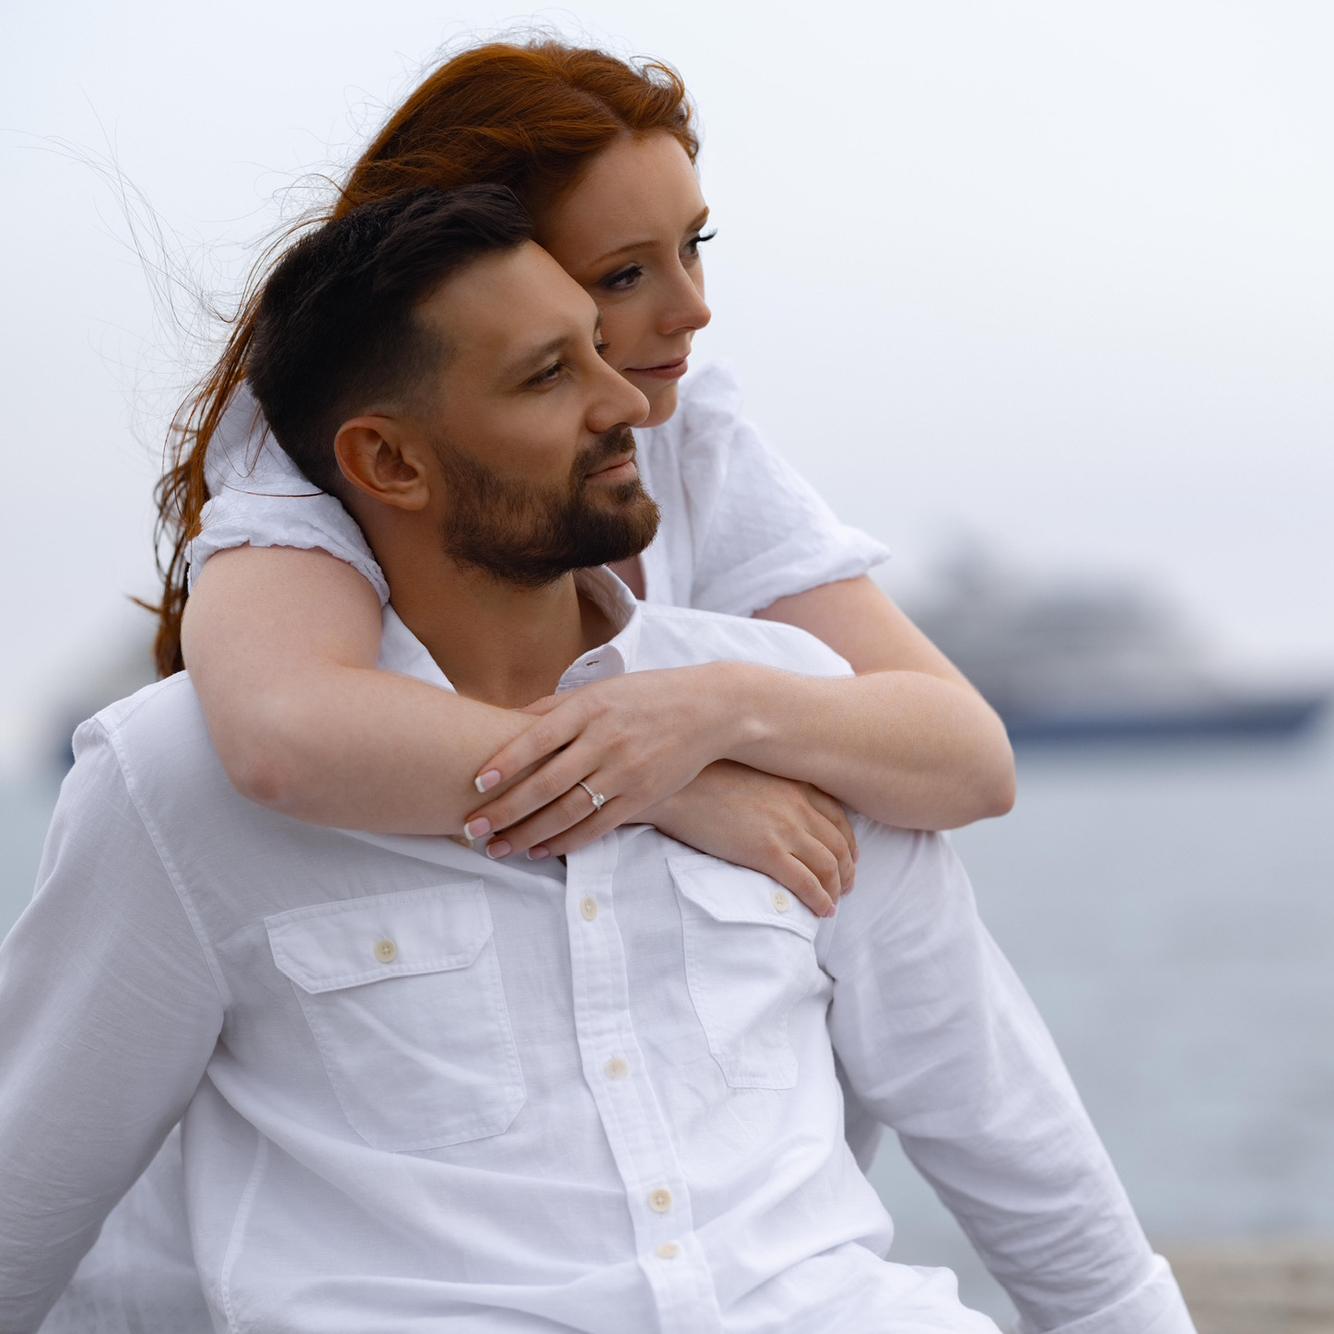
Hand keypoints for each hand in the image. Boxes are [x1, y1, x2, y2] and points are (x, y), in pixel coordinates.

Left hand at [463, 665, 741, 860]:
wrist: (710, 710)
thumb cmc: (645, 697)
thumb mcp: (600, 691)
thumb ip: (554, 708)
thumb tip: (505, 723)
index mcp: (590, 708)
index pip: (538, 738)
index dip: (505, 762)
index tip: (475, 783)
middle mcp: (606, 740)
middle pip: (547, 783)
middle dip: (505, 810)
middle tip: (472, 829)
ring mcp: (626, 771)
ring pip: (568, 811)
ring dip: (528, 834)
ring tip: (497, 849)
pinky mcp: (642, 796)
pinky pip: (599, 826)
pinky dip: (566, 842)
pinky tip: (539, 851)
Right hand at [648, 761, 857, 916]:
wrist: (677, 789)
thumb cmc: (704, 779)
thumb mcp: (751, 773)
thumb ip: (773, 788)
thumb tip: (777, 809)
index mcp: (795, 785)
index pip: (838, 817)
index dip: (849, 841)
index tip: (849, 857)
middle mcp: (798, 807)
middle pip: (839, 844)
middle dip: (847, 869)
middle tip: (847, 886)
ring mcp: (785, 830)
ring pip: (828, 866)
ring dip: (837, 888)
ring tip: (834, 902)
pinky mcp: (767, 853)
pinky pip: (807, 883)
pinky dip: (820, 900)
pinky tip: (823, 911)